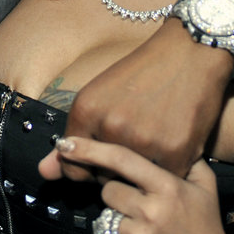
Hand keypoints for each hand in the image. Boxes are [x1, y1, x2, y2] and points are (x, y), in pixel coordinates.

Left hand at [39, 20, 232, 179]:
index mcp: (86, 110)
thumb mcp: (100, 94)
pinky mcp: (176, 152)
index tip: (100, 158)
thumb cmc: (143, 71)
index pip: (72, 167)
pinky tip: (172, 142)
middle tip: (133, 142)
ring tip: (152, 140)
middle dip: (114, 170)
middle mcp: (111, 127)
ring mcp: (144, 141)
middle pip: (102, 178)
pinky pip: (164, 179)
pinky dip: (169, 167)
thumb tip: (44, 174)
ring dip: (141, 172)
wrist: (190, 51)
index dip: (87, 167)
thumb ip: (74, 138)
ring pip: (133, 182)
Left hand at [55, 136, 233, 233]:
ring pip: (104, 215)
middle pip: (108, 188)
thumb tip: (174, 134)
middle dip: (117, 194)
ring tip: (142, 228)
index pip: (121, 159)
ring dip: (116, 219)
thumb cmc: (206, 231)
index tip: (66, 143)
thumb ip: (189, 158)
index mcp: (168, 188)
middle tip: (139, 205)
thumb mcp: (205, 189)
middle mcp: (152, 211)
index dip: (90, 149)